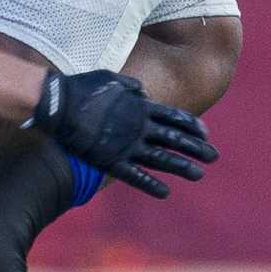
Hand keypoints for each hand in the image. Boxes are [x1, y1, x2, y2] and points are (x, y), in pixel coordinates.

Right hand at [27, 70, 217, 199]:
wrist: (57, 104)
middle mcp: (139, 127)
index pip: (174, 117)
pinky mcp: (111, 161)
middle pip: (175, 140)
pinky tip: (165, 193)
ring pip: (162, 160)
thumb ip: (129, 86)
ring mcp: (126, 146)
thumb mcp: (108, 78)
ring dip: (182, 168)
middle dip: (197, 149)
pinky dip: (151, 185)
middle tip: (214, 157)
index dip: (192, 127)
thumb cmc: (80, 88)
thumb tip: (143, 92)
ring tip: (199, 175)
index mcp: (140, 107)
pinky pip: (136, 176)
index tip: (206, 134)